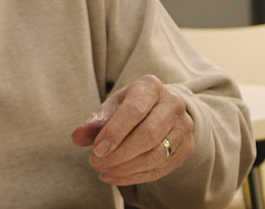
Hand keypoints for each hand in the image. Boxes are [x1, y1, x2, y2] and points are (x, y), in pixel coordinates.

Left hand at [71, 75, 194, 185]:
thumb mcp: (112, 107)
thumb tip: (77, 136)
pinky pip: (162, 168)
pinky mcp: (187, 147)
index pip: (135, 110)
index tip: (97, 150)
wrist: (160, 110)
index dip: (115, 132)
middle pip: (149, 134)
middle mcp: (174, 104)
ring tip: (104, 171)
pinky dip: (136, 176)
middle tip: (97, 163)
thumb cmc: (130, 107)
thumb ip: (95, 122)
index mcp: (151, 87)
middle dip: (120, 154)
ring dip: (127, 168)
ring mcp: (184, 127)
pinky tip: (116, 177)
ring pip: (157, 154)